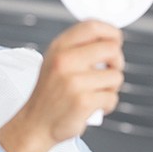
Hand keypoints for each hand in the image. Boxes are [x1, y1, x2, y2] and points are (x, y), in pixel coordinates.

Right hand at [0, 20, 124, 151]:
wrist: (35, 124)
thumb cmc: (49, 94)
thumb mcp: (55, 61)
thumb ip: (77, 48)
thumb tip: (108, 39)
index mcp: (59, 47)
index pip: (92, 26)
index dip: (111, 32)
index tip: (116, 40)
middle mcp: (65, 61)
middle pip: (111, 48)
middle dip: (117, 61)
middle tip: (110, 70)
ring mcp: (74, 81)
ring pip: (116, 76)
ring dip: (112, 87)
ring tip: (96, 92)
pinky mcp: (83, 101)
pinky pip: (112, 97)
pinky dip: (108, 104)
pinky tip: (95, 106)